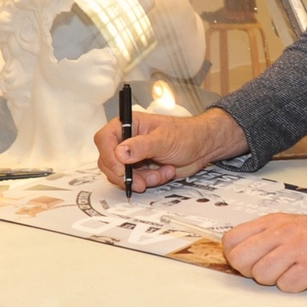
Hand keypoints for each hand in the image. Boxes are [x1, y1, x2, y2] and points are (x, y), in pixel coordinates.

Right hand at [93, 107, 247, 190]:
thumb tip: (120, 153)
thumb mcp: (164, 139)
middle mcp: (126, 139)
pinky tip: (165, 172)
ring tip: (161, 172)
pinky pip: (134, 180)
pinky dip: (149, 181)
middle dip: (125, 175)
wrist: (202, 147)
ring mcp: (132, 155)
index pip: (104, 139)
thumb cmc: (185, 135)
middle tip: (141, 182)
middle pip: (108, 161)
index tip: (122, 170)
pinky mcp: (139, 168)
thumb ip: (141, 146)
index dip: (109, 156)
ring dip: (141, 179)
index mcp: (128, 124)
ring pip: (121, 174)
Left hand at [223, 204, 306, 291]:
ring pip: (263, 276)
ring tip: (294, 271)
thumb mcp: (289, 228)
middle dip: (253, 272)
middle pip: (241, 260)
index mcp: (274, 221)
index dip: (237, 258)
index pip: (231, 242)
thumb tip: (235, 257)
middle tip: (274, 269)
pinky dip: (296, 287)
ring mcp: (300, 247)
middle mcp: (284, 231)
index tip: (253, 262)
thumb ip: (263, 238)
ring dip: (277, 280)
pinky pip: (287, 286)